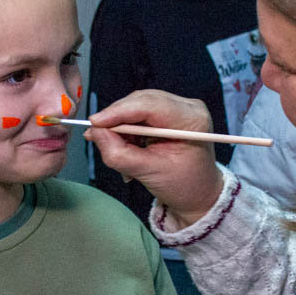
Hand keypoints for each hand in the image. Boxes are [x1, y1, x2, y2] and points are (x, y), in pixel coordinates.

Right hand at [85, 90, 223, 226]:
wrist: (199, 193)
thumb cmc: (183, 185)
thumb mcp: (149, 173)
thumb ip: (120, 154)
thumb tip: (96, 133)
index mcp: (192, 119)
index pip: (150, 105)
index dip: (119, 111)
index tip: (95, 122)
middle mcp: (188, 107)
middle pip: (141, 101)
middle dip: (116, 119)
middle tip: (97, 136)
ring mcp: (179, 107)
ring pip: (136, 105)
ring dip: (121, 126)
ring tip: (118, 150)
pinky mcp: (169, 112)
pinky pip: (139, 112)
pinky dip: (127, 129)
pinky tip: (128, 147)